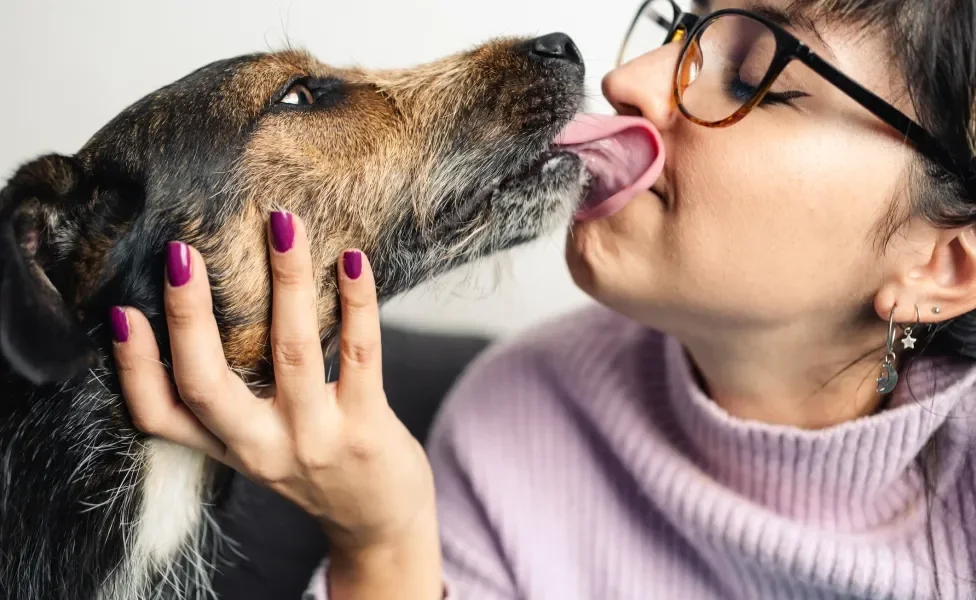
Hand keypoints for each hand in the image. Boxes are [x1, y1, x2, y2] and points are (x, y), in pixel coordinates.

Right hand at [111, 212, 441, 597]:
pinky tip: (352, 260)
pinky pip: (358, 355)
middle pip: (206, 386)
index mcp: (227, 446)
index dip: (132, 366)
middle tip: (181, 252)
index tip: (120, 310)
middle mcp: (262, 448)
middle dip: (189, 316)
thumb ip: (231, 396)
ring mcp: (314, 439)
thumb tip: (203, 311)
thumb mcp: (258, 442)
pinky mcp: (366, 430)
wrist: (380, 520)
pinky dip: (356, 304)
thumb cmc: (317, 463)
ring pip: (289, 352)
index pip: (158, 416)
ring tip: (282, 224)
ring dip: (286, 281)